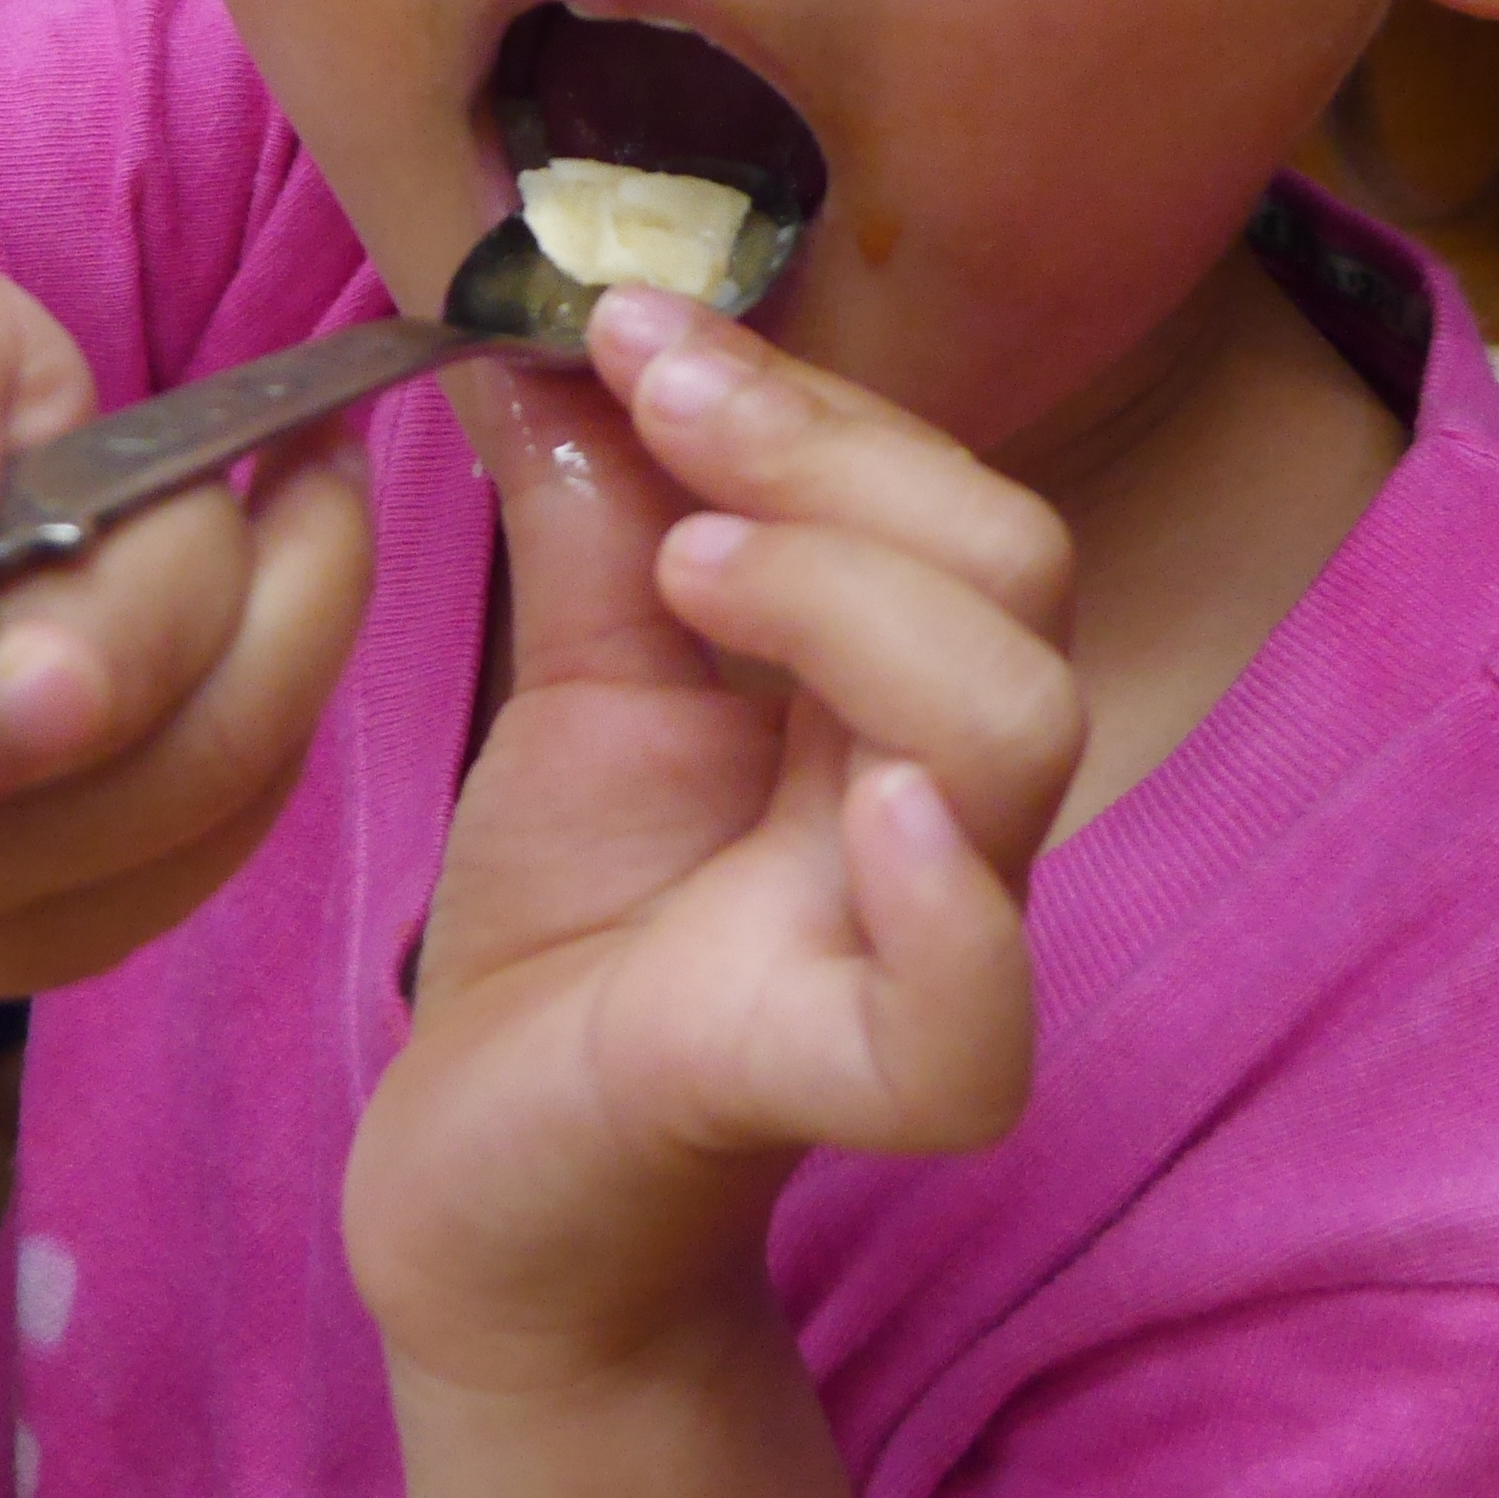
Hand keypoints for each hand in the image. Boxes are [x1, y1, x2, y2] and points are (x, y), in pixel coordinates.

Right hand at [0, 249, 378, 992]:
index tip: (68, 651)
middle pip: (62, 772)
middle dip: (175, 577)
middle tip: (222, 451)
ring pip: (185, 797)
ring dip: (280, 617)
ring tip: (301, 476)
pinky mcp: (64, 932)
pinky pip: (232, 828)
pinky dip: (294, 682)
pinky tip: (299, 567)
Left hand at [347, 291, 1080, 1394]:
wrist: (482, 1180)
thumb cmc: (569, 930)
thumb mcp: (572, 687)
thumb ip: (594, 516)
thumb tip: (547, 322)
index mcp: (882, 687)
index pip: (937, 493)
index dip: (805, 389)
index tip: (630, 317)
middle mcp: (931, 798)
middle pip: (1016, 574)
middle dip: (842, 454)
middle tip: (665, 411)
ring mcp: (905, 942)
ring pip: (1014, 733)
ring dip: (861, 604)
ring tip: (696, 569)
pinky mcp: (835, 1082)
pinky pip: (972, 1021)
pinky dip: (946, 906)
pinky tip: (864, 809)